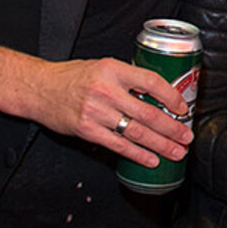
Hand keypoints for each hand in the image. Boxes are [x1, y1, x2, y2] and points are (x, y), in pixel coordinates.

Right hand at [22, 57, 191, 169]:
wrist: (38, 88)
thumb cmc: (72, 77)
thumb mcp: (103, 67)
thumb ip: (128, 78)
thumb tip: (159, 94)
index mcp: (113, 70)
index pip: (151, 82)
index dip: (171, 97)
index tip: (183, 108)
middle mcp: (106, 90)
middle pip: (148, 113)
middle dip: (172, 128)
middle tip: (187, 136)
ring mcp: (96, 112)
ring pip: (137, 132)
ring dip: (161, 145)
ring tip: (177, 151)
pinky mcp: (87, 130)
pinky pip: (118, 146)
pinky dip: (138, 155)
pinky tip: (152, 160)